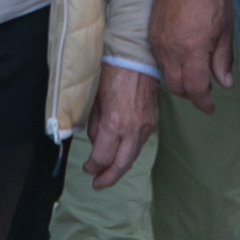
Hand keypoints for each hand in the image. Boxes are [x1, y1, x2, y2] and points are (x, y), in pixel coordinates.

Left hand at [83, 64, 160, 188]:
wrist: (136, 55)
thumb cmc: (112, 71)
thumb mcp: (94, 98)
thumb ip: (93, 124)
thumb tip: (94, 141)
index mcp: (114, 123)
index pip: (102, 157)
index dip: (92, 166)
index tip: (86, 168)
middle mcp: (132, 129)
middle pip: (121, 164)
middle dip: (108, 178)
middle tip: (97, 185)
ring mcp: (146, 126)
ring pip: (133, 156)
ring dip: (120, 167)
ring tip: (109, 174)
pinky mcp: (153, 120)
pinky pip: (140, 143)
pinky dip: (130, 152)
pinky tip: (121, 153)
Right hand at [149, 0, 234, 108]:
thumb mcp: (224, 28)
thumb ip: (222, 58)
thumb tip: (224, 83)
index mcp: (192, 50)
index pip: (195, 89)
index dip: (203, 102)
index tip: (210, 107)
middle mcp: (171, 50)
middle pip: (177, 87)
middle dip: (191, 95)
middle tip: (205, 91)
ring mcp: (158, 43)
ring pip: (166, 76)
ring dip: (180, 82)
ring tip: (196, 75)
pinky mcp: (151, 35)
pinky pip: (160, 61)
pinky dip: (171, 68)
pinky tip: (183, 59)